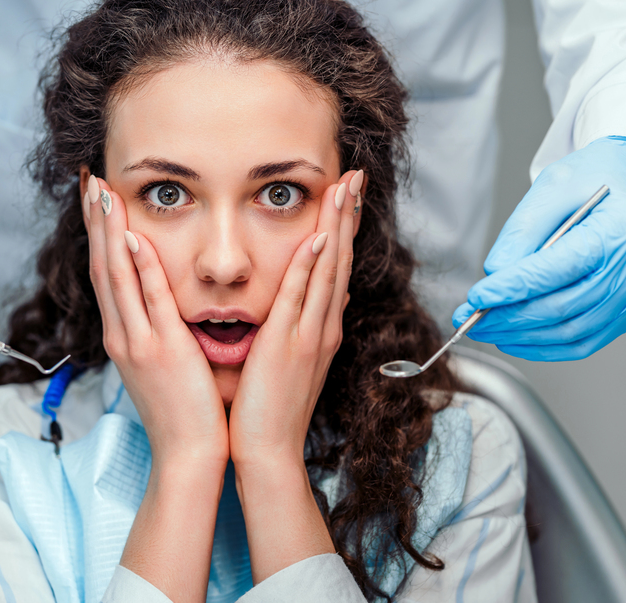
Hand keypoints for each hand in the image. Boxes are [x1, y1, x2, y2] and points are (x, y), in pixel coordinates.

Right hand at [84, 176, 228, 467]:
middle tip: (90, 179)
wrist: (187, 453)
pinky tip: (133, 238)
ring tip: (103, 193)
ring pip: (116, 277)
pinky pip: (149, 301)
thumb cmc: (183, 411)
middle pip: (102, 267)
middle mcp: (122, 335)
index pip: (105, 274)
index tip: (96, 198)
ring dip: (109, 232)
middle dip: (95, 221)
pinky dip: (139, 268)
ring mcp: (138, 342)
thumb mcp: (161, 364)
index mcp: (124, 336)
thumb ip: (157, 330)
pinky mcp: (162, 350)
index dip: (98, 234)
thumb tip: (160, 302)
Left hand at [228, 170, 360, 467]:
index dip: (343, 229)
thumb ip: (312, 326)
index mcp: (322, 329)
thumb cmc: (274, 408)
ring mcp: (310, 334)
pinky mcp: (289, 344)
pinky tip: (319, 237)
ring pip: (328, 270)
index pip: (336, 267)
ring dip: (337, 227)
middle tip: (356, 175)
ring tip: (345, 189)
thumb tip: (332, 297)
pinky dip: (312, 266)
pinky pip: (301, 297)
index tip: (347, 195)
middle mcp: (323, 326)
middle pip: (341, 259)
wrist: (269, 450)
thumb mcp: (298, 361)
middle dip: (348, 215)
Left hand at [453, 136, 625, 360]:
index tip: (476, 297)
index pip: (556, 270)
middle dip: (509, 318)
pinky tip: (516, 338)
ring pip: (571, 332)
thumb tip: (496, 273)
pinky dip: (546, 347)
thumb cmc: (596, 178)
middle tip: (470, 319)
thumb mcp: (552, 187)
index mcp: (619, 232)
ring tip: (486, 329)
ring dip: (522, 336)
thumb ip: (523, 231)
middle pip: (562, 308)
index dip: (511, 289)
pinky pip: (584, 342)